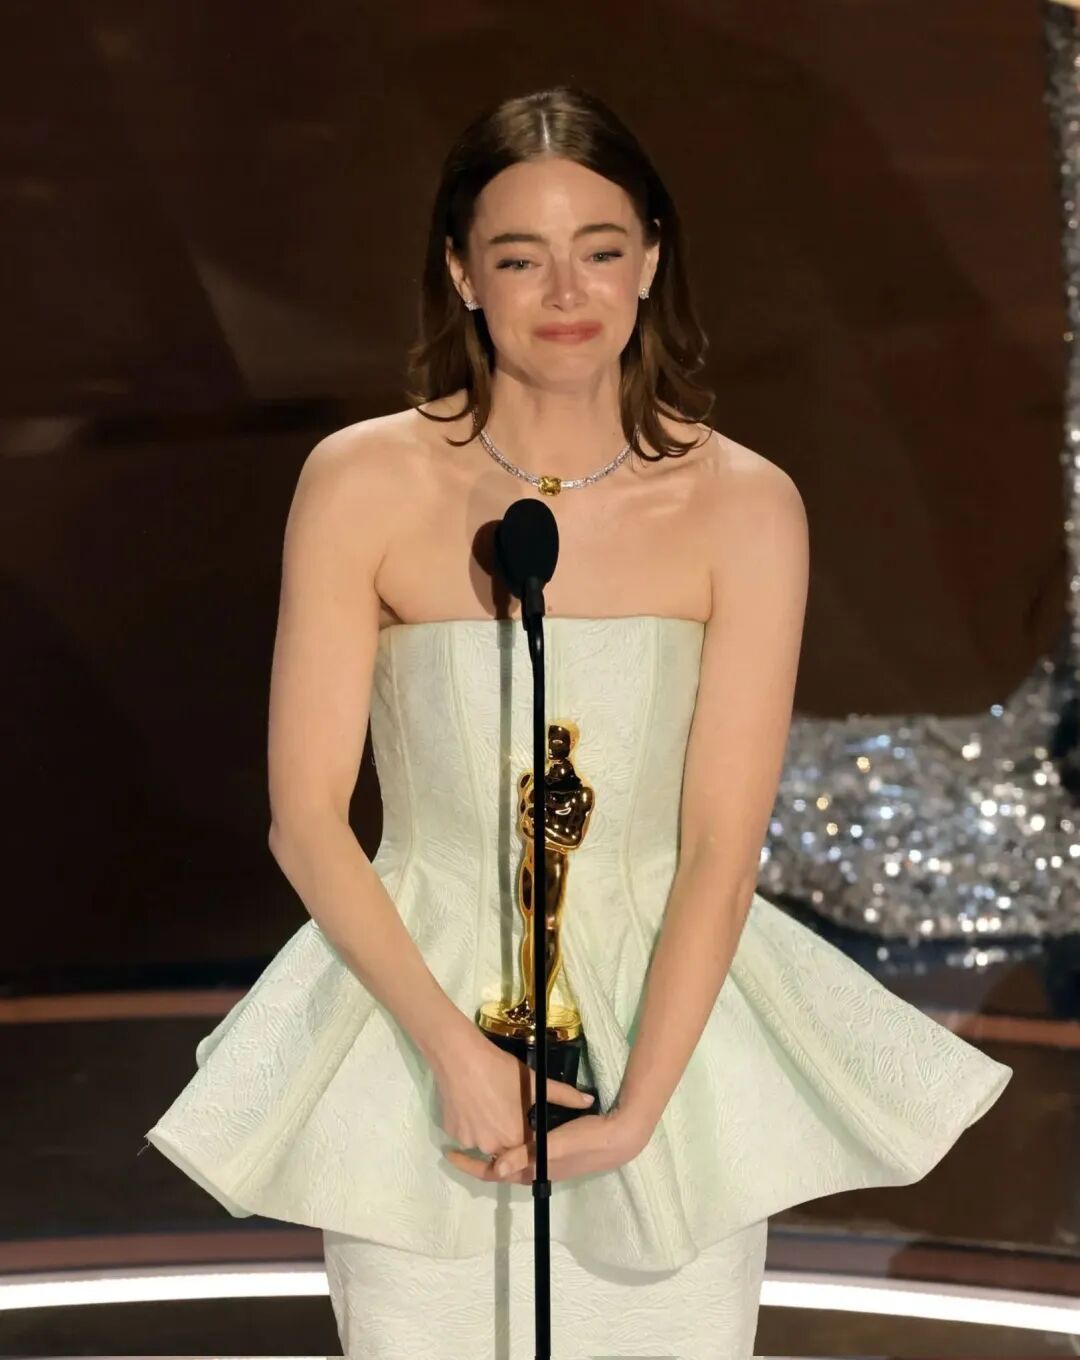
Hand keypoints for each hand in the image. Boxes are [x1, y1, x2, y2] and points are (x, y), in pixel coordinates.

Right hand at [432, 1032, 596, 1164]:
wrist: (460, 1057)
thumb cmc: (500, 1069)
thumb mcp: (534, 1082)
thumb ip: (564, 1095)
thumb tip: (589, 1101)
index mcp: (515, 1137)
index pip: (526, 1149)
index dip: (528, 1135)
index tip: (526, 1119)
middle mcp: (491, 1146)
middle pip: (504, 1149)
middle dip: (507, 1134)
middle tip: (504, 1108)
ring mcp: (468, 1140)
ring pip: (483, 1142)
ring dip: (488, 1130)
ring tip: (487, 1103)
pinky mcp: (450, 1131)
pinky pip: (465, 1134)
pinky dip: (470, 1124)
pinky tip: (472, 1102)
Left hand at [443, 1104, 643, 1183]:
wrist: (620, 1135)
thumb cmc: (587, 1140)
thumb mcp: (554, 1145)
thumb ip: (525, 1155)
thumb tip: (495, 1168)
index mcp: (534, 1170)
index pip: (494, 1172)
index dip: (470, 1164)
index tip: (448, 1153)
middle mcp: (537, 1167)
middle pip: (500, 1163)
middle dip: (480, 1153)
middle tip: (459, 1137)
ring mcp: (546, 1157)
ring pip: (512, 1153)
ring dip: (495, 1144)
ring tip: (477, 1128)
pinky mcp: (556, 1146)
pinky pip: (525, 1144)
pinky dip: (512, 1135)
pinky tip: (509, 1120)